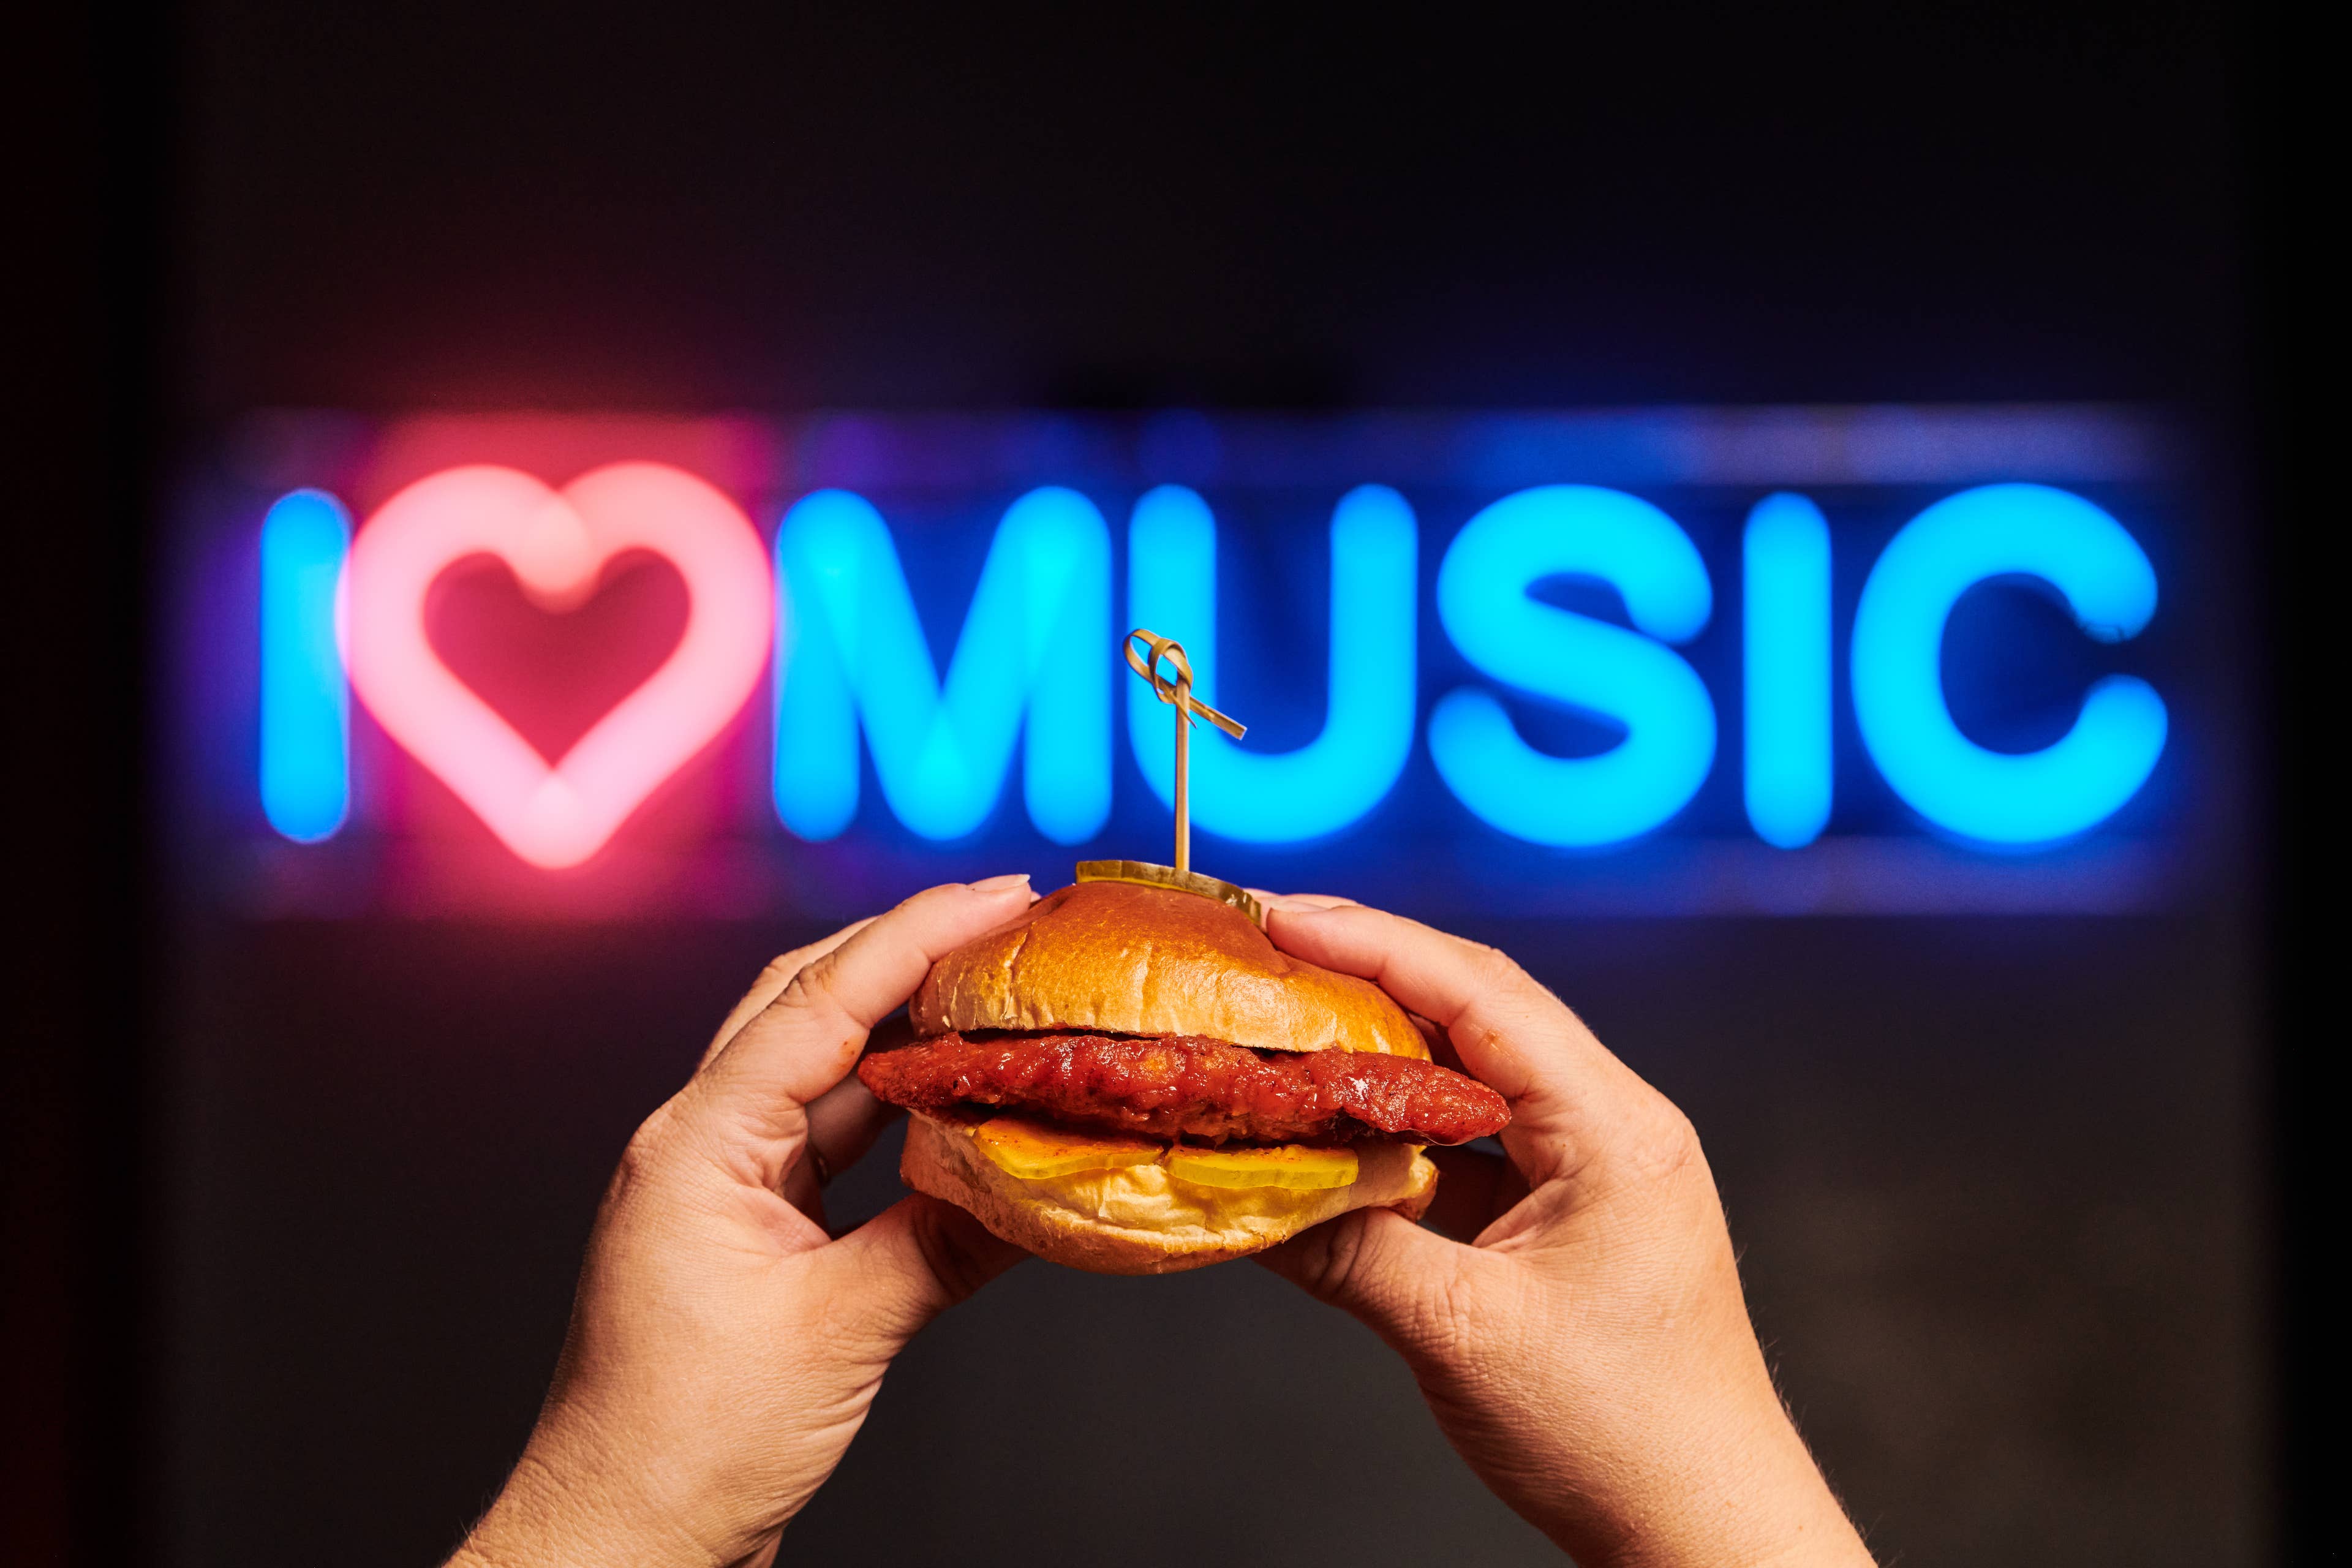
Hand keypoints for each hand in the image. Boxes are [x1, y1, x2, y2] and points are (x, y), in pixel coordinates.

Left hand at [448, 875, 1036, 1567]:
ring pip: (830, 1078)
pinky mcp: (754, 1239)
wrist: (620, 1543)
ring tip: (1001, 1001)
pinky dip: (905, 1122)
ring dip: (913, 1038)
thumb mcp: (839, 1333)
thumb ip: (944, 1242)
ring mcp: (725, 1192)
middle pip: (813, 1009)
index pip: (822, 1003)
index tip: (1002, 896)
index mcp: (698, 1143)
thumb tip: (1038, 1182)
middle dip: (911, 955)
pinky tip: (965, 1113)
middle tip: (1010, 923)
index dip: (919, 936)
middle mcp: (702, 1147)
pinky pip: (838, 1149)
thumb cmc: (683, 1445)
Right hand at [1254, 898, 1872, 1567]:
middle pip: (1476, 1012)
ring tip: (1282, 1024)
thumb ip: (1347, 1248)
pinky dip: (1400, 1125)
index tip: (1280, 916)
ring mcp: (1595, 1169)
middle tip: (1262, 951)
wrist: (1704, 1528)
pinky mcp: (1569, 1213)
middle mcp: (1614, 1127)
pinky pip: (1474, 1139)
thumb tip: (1244, 1189)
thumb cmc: (1619, 1436)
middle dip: (1366, 973)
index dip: (1372, 942)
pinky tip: (1334, 1127)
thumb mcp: (1460, 1333)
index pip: (1481, 994)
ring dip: (1379, 1049)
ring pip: (1471, 1074)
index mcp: (1615, 1130)